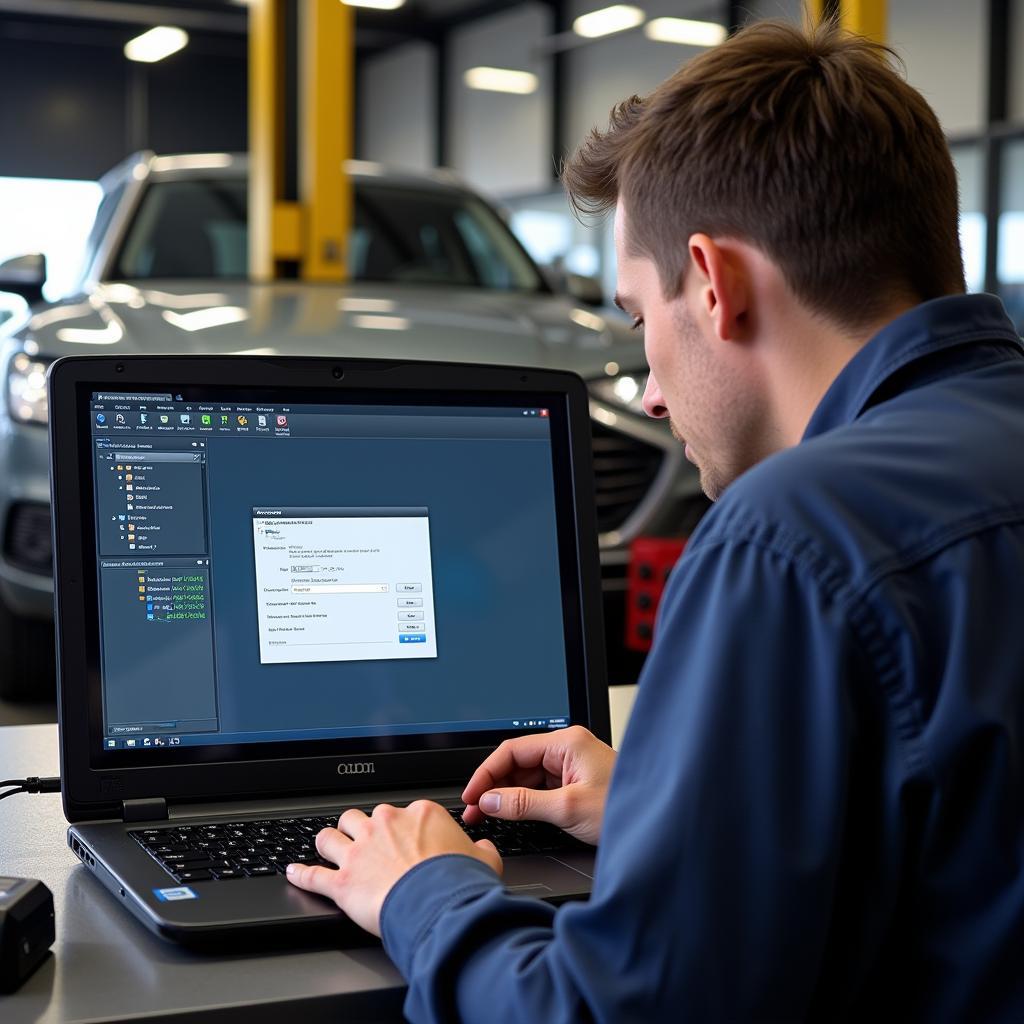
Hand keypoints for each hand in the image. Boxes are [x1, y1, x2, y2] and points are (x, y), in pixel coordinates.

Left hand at [285, 801, 501, 936]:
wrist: (439, 907)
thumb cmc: (459, 883)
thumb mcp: (484, 860)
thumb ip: (480, 850)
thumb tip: (483, 849)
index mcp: (418, 814)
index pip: (402, 812)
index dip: (401, 828)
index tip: (404, 840)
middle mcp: (383, 825)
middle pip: (360, 817)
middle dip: (360, 829)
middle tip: (365, 844)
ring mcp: (359, 852)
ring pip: (330, 836)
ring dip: (328, 843)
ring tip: (328, 848)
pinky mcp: (342, 882)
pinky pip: (312, 875)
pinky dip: (300, 874)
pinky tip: (293, 871)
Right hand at [461, 725, 615, 844]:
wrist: (658, 826)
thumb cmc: (625, 809)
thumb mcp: (568, 808)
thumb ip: (524, 804)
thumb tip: (490, 802)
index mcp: (567, 743)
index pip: (512, 750)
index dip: (486, 773)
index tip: (471, 795)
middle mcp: (568, 749)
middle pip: (517, 763)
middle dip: (493, 786)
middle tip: (474, 812)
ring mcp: (572, 766)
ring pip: (527, 777)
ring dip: (506, 796)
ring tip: (487, 817)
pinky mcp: (576, 783)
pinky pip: (540, 788)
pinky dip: (523, 801)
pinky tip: (511, 815)